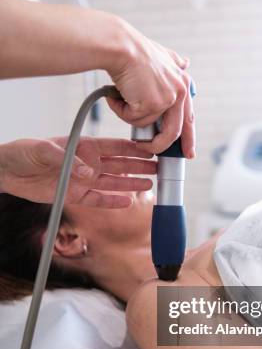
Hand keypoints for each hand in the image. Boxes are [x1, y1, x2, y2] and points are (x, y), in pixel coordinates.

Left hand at [0, 137, 155, 207]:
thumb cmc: (24, 153)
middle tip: (159, 168)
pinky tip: (127, 201)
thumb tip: (89, 172)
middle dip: (140, 166)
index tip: (151, 149)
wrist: (8, 172)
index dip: (134, 148)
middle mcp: (88, 163)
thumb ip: (68, 159)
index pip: (115, 147)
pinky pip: (99, 200)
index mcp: (84, 146)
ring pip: (114, 182)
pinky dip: (112, 201)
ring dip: (132, 183)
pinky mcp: (75, 196)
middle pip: (120, 165)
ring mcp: (83, 180)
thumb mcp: (44, 150)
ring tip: (150, 184)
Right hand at [106, 22, 194, 157]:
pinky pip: (133, 119)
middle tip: (150, 150)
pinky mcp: (152, 104)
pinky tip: (116, 95)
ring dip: (129, 116)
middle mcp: (179, 92)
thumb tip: (187, 63)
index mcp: (183, 84)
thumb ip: (175, 63)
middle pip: (174, 131)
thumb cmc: (135, 50)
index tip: (188, 151)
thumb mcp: (163, 55)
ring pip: (146, 125)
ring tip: (120, 99)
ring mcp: (167, 99)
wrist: (121, 46)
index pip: (189, 117)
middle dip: (161, 146)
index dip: (189, 136)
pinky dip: (121, 110)